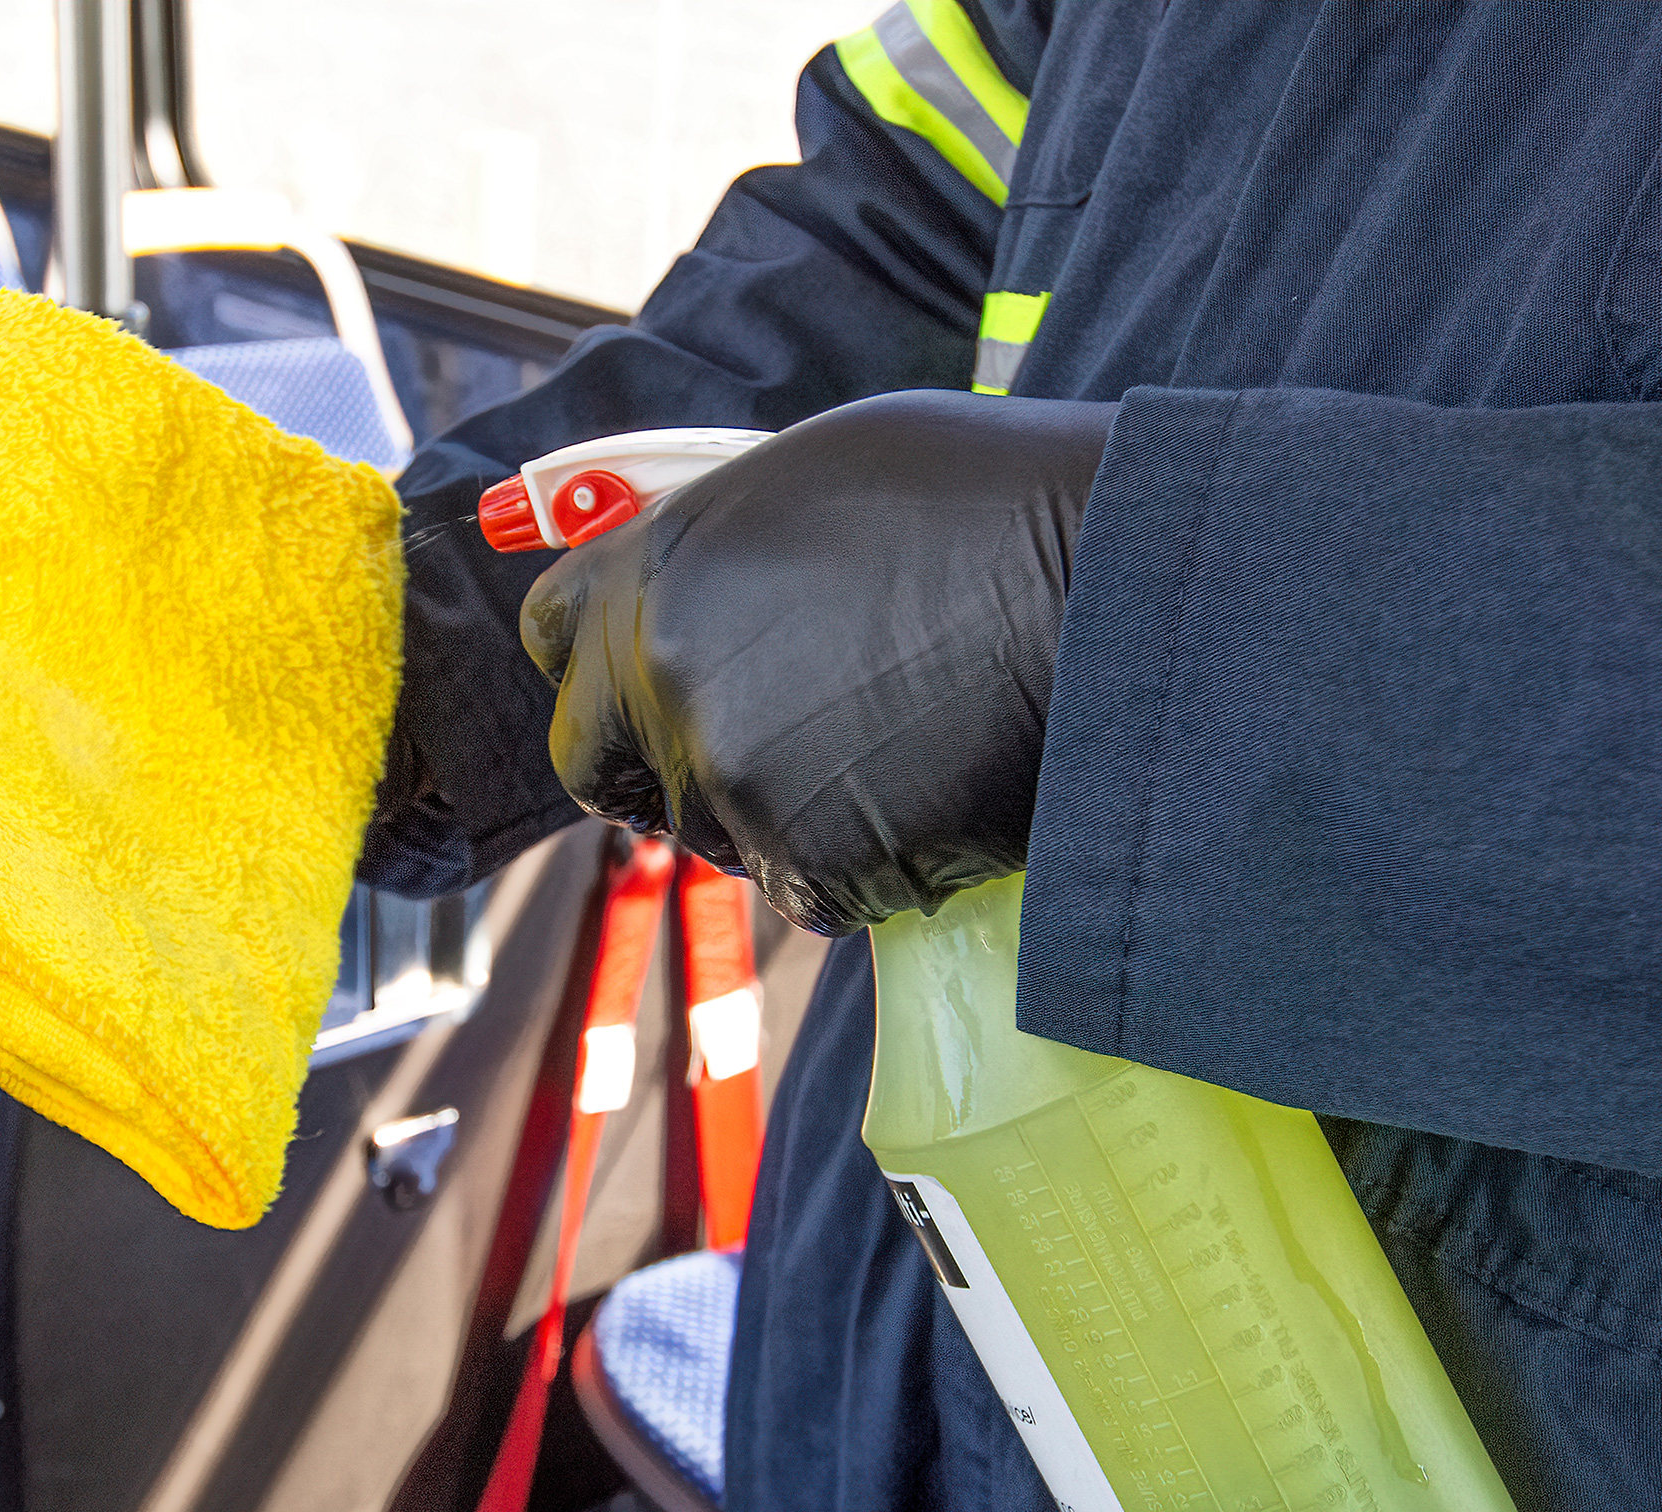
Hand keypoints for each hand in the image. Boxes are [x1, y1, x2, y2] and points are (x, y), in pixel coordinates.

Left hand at [520, 390, 1113, 933]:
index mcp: (652, 566)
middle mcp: (662, 675)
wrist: (1106, 582)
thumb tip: (687, 601)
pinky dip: (858, 858)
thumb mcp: (814, 478)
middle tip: (748, 749)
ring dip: (775, 808)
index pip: (555, 638)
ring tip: (889, 742)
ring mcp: (727, 773)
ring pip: (713, 827)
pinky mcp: (802, 856)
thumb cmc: (985, 502)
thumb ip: (719, 552)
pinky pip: (808, 882)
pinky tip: (929, 790)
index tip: (636, 682)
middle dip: (654, 764)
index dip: (598, 664)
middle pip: (595, 761)